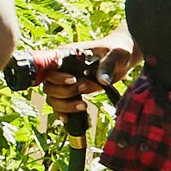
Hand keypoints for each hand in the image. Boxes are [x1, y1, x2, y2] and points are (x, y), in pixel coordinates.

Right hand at [4, 36, 133, 132]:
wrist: (121, 60)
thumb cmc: (117, 51)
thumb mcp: (116, 55)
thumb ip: (107, 65)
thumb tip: (102, 81)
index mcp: (66, 54)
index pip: (49, 67)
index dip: (57, 77)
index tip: (73, 80)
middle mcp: (61, 69)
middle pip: (49, 85)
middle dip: (64, 92)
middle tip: (84, 88)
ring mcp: (64, 82)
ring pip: (52, 97)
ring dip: (65, 105)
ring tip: (83, 105)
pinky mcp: (71, 92)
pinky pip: (59, 105)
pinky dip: (62, 112)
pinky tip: (69, 118)